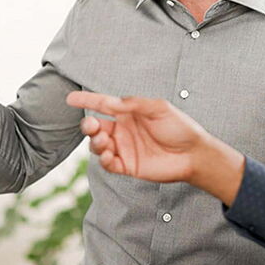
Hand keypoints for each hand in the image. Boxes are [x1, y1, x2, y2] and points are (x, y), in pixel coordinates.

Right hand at [66, 92, 244, 204]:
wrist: (194, 154)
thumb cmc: (180, 127)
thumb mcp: (159, 108)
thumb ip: (135, 104)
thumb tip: (111, 101)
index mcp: (129, 113)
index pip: (103, 104)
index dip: (87, 100)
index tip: (70, 98)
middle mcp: (123, 130)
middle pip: (96, 127)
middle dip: (88, 126)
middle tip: (92, 126)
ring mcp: (124, 148)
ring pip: (98, 146)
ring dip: (96, 143)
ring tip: (106, 142)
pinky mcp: (128, 166)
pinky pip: (108, 164)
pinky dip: (104, 160)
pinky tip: (108, 156)